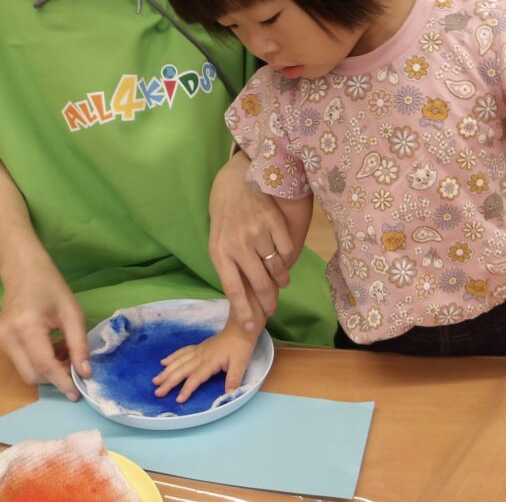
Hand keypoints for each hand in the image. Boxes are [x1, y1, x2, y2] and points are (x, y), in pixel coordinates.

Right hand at [0, 258, 90, 400]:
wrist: (24, 271)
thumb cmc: (51, 287)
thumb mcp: (72, 313)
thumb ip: (79, 345)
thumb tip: (86, 373)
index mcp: (26, 328)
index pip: (44, 366)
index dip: (62, 382)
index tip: (78, 393)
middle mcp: (8, 338)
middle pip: (33, 375)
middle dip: (56, 378)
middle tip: (76, 367)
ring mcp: (2, 341)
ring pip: (27, 372)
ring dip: (49, 371)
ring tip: (67, 353)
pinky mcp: (2, 342)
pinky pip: (23, 362)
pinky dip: (41, 363)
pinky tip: (55, 348)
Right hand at [152, 314, 261, 403]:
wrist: (240, 327)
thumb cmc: (241, 346)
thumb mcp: (240, 364)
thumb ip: (233, 379)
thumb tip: (229, 395)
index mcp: (210, 362)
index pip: (195, 378)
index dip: (187, 389)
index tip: (178, 399)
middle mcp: (200, 356)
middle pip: (182, 370)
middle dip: (169, 382)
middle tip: (157, 392)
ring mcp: (198, 350)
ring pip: (179, 362)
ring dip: (166, 371)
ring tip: (155, 380)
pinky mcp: (199, 347)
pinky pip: (182, 352)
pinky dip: (172, 357)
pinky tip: (164, 362)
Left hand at [209, 152, 293, 328]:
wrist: (236, 180)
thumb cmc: (225, 216)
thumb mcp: (218, 241)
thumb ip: (229, 266)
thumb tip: (244, 296)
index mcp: (220, 252)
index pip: (233, 288)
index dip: (243, 309)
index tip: (249, 326)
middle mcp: (238, 244)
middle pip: (259, 283)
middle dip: (268, 301)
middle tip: (272, 309)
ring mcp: (257, 232)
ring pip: (276, 268)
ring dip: (281, 279)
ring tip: (280, 281)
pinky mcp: (273, 221)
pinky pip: (287, 251)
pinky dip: (288, 258)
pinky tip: (282, 258)